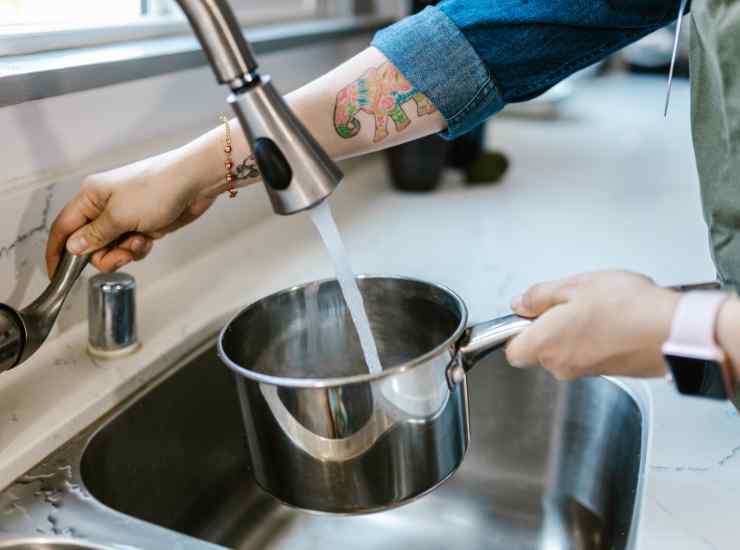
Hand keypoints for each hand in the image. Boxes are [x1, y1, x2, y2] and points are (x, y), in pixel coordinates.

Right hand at [46, 146, 221, 276]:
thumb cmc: (157, 189)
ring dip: (124, 252)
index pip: (63, 228)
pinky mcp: (143, 224)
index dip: (58, 252)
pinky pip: (130, 246)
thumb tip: (73, 247)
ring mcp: (125, 216)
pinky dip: (138, 248)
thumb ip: (95, 235)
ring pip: (111, 248)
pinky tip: (149, 240)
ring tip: (140, 242)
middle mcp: (104, 205)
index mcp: (90, 196)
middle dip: (104, 255)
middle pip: (89, 244)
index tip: (57, 275)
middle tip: (121, 255)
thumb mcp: (120, 216)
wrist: (195, 183)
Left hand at [505, 271, 679, 379]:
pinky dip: (597, 339)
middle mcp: (562, 365)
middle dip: (549, 327)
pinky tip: (615, 319)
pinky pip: (591, 355)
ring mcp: (586, 372)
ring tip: (598, 307)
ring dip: (575, 331)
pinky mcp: (609, 372)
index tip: (527, 314)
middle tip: (570, 302)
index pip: (512, 351)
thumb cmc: (626, 308)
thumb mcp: (574, 286)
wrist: (673, 331)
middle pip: (541, 350)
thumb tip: (520, 303)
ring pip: (567, 351)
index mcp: (545, 344)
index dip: (515, 332)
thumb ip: (539, 296)